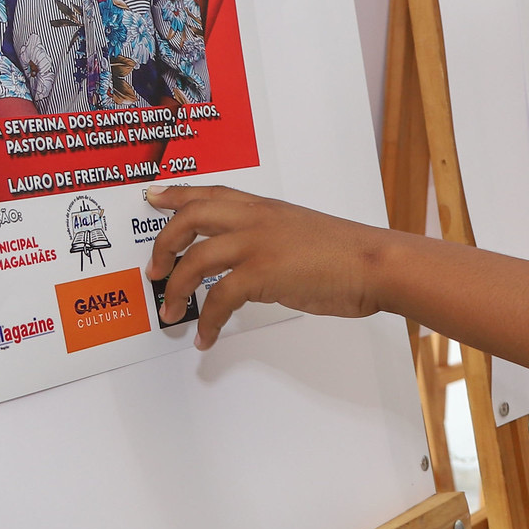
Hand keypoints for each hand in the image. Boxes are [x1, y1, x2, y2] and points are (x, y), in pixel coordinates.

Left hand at [143, 185, 400, 350]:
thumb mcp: (301, 231)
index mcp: (264, 208)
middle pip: (189, 219)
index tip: (153, 197)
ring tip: (169, 312)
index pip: (210, 192)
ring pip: (194, 261)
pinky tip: (205, 337)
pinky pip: (217, 299)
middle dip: (163, 245)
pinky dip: (206, 322)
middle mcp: (255, 219)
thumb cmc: (347, 253)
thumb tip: (249, 262)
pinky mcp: (262, 274)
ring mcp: (256, 244)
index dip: (177, 195)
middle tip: (155, 270)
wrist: (375, 264)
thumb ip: (270, 238)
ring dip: (175, 290)